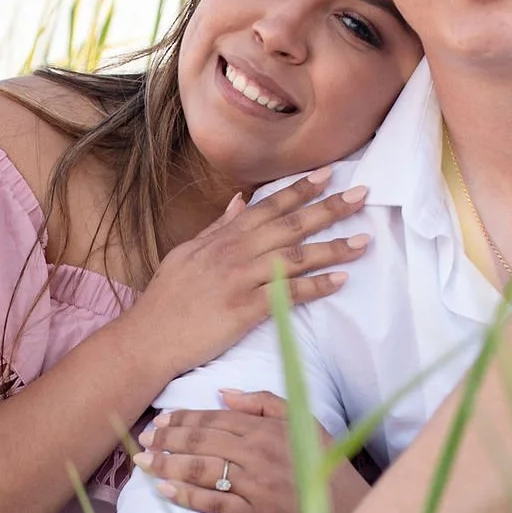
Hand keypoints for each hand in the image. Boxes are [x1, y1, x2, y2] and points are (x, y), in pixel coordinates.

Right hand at [131, 177, 368, 387]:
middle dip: (328, 209)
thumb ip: (218, 227)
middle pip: (289, 225)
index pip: (268, 206)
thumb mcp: (187, 253)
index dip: (301, 189)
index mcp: (222, 238)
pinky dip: (316, 286)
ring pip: (294, 257)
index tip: (330, 174)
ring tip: (364, 241)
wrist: (147, 338)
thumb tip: (240, 200)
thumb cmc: (166, 300)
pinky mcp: (243, 310)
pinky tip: (341, 281)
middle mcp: (233, 253)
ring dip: (332, 248)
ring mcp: (239, 280)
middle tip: (363, 195)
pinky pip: (288, 295)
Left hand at [139, 388, 314, 512]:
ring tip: (144, 464)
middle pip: (201, 443)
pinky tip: (164, 491)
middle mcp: (258, 454)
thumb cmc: (324, 468)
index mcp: (267, 430)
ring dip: (167, 465)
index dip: (183, 420)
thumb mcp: (304, 423)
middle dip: (167, 441)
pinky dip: (186, 496)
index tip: (160, 421)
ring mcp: (255, 486)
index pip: (214, 420)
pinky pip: (213, 503)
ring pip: (201, 470)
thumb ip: (265, 403)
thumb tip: (224, 393)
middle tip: (143, 441)